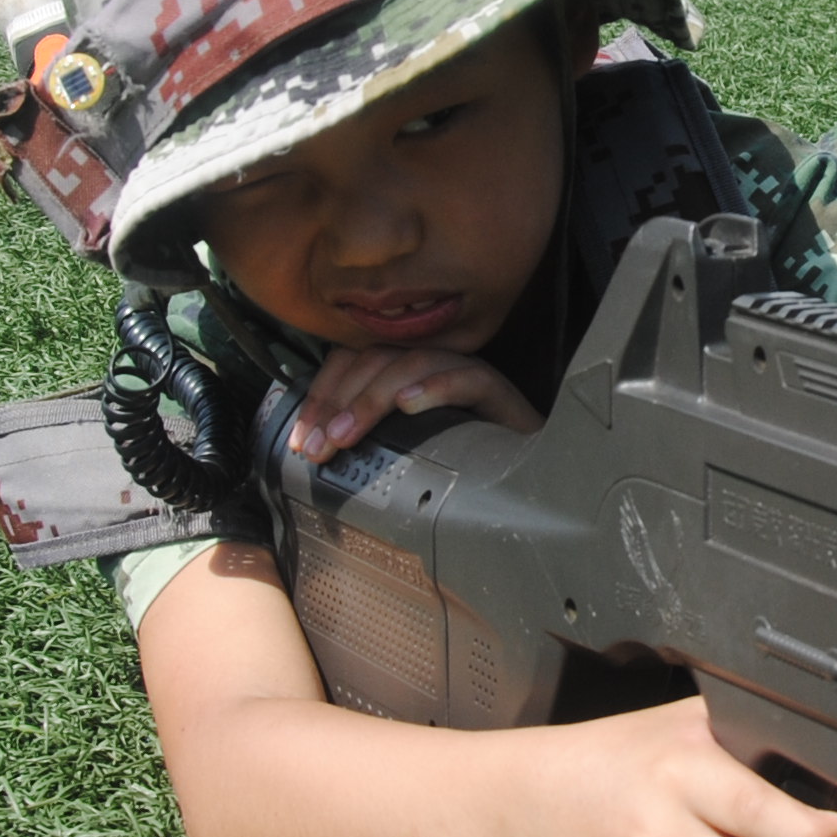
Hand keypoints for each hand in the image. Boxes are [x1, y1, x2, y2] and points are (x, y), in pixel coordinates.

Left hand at [285, 345, 544, 458]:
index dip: (322, 395)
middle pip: (376, 358)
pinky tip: (409, 406)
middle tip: (319, 447)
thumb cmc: (467, 468)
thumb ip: (372, 444)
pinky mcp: (499, 391)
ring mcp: (466, 373)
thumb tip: (319, 456)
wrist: (534, 477)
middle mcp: (433, 364)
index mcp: (406, 374)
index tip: (301, 440)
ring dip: (371, 399)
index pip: (353, 361)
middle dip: (338, 403)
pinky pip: (465, 377)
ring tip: (348, 435)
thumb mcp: (407, 455)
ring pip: (411, 363)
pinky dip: (433, 387)